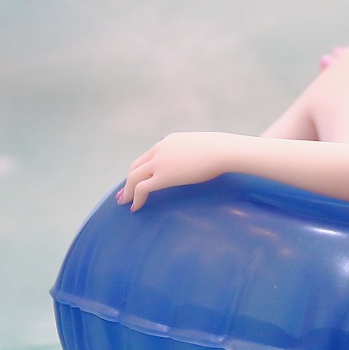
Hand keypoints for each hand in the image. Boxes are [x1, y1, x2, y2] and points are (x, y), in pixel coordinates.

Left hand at [119, 132, 237, 209]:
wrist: (224, 150)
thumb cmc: (222, 150)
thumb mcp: (202, 148)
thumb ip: (194, 154)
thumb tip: (200, 163)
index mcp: (168, 142)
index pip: (148, 157)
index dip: (140, 170)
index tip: (137, 181)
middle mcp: (159, 149)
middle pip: (135, 166)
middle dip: (128, 181)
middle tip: (124, 194)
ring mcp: (160, 162)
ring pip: (133, 177)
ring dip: (128, 192)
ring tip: (125, 203)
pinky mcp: (163, 176)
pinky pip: (142, 188)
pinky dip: (136, 198)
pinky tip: (136, 207)